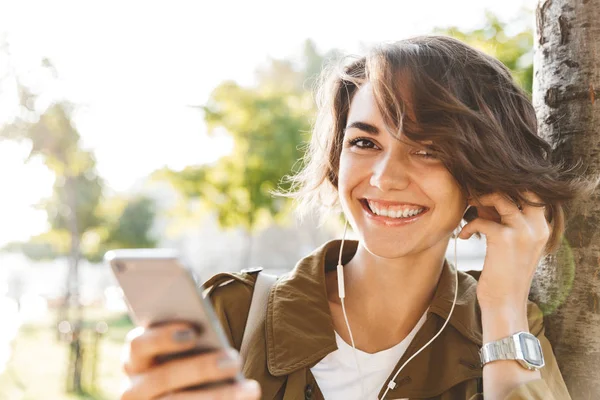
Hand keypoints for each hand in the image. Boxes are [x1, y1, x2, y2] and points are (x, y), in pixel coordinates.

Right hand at [120, 322, 260, 399]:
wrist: (179, 394)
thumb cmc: (187, 362)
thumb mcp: (182, 352)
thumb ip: (189, 340)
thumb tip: (211, 335)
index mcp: (135, 359)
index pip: (139, 345)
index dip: (163, 337)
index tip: (193, 332)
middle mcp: (133, 388)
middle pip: (164, 377)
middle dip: (202, 368)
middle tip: (235, 360)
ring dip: (217, 396)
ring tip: (250, 389)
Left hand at [458, 191, 549, 309]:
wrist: (505, 304)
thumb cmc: (505, 275)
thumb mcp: (510, 244)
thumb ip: (503, 221)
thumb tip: (483, 197)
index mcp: (542, 228)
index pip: (531, 194)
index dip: (509, 188)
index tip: (488, 193)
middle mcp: (537, 227)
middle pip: (522, 188)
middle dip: (497, 186)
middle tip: (478, 193)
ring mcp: (522, 232)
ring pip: (501, 197)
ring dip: (480, 198)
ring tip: (468, 205)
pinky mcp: (504, 239)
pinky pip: (481, 220)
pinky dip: (468, 226)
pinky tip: (463, 236)